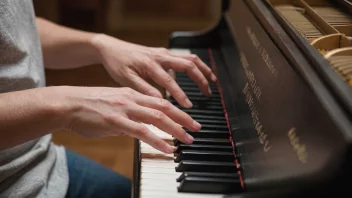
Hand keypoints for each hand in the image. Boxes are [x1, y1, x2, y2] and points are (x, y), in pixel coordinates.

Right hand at [64, 86, 200, 152]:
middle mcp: (131, 99)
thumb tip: (139, 127)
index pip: (160, 100)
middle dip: (183, 118)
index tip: (187, 118)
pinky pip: (142, 131)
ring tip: (187, 138)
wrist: (67, 103)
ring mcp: (125, 109)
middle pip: (164, 107)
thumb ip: (128, 114)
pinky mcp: (116, 121)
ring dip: (176, 129)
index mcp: (131, 94)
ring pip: (157, 117)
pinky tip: (167, 148)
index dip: (177, 110)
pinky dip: (158, 140)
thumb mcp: (113, 104)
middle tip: (196, 127)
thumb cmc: (88, 105)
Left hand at [91, 34, 216, 107]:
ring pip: (190, 58)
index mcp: (150, 63)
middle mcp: (160, 55)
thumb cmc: (118, 64)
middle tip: (208, 94)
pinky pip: (185, 57)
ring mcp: (164, 53)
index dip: (180, 94)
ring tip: (212, 82)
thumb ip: (144, 89)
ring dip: (203, 70)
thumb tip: (159, 101)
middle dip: (200, 79)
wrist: (112, 48)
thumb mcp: (126, 80)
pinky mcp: (164, 53)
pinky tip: (199, 74)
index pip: (169, 81)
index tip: (188, 107)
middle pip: (188, 65)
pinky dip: (196, 66)